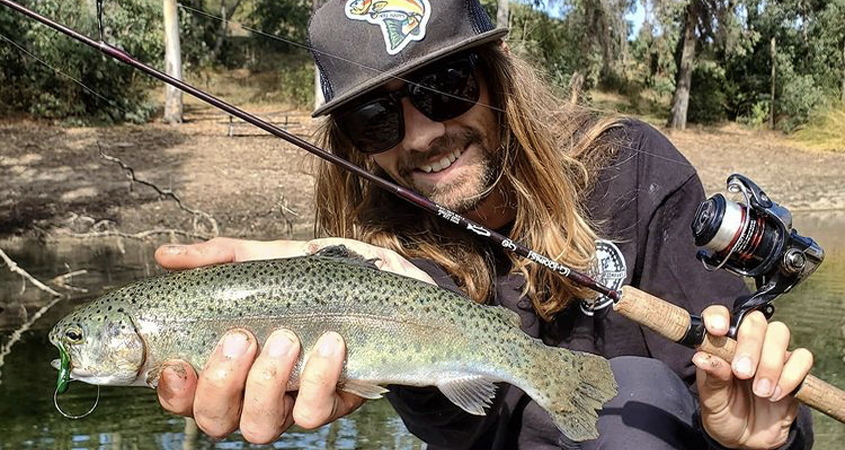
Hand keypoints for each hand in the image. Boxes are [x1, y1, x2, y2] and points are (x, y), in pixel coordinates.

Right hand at [152, 237, 432, 442]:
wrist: (384, 281)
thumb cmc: (317, 275)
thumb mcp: (268, 258)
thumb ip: (220, 258)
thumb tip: (166, 255)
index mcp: (230, 362)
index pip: (186, 395)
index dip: (174, 390)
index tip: (180, 362)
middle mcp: (254, 390)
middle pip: (216, 420)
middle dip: (222, 384)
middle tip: (241, 339)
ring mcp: (292, 401)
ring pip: (261, 426)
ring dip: (267, 384)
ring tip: (286, 338)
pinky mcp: (332, 404)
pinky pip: (315, 412)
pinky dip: (319, 378)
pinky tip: (330, 343)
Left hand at [693, 305, 813, 448]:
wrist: (746, 439)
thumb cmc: (723, 412)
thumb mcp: (711, 399)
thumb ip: (712, 378)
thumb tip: (700, 357)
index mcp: (721, 344)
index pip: (720, 314)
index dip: (718, 316)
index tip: (717, 330)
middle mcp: (747, 343)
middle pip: (755, 321)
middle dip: (750, 345)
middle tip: (742, 373)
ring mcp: (772, 354)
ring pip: (780, 333)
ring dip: (770, 363)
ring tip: (760, 392)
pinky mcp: (794, 370)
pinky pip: (802, 358)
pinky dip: (791, 375)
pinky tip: (776, 395)